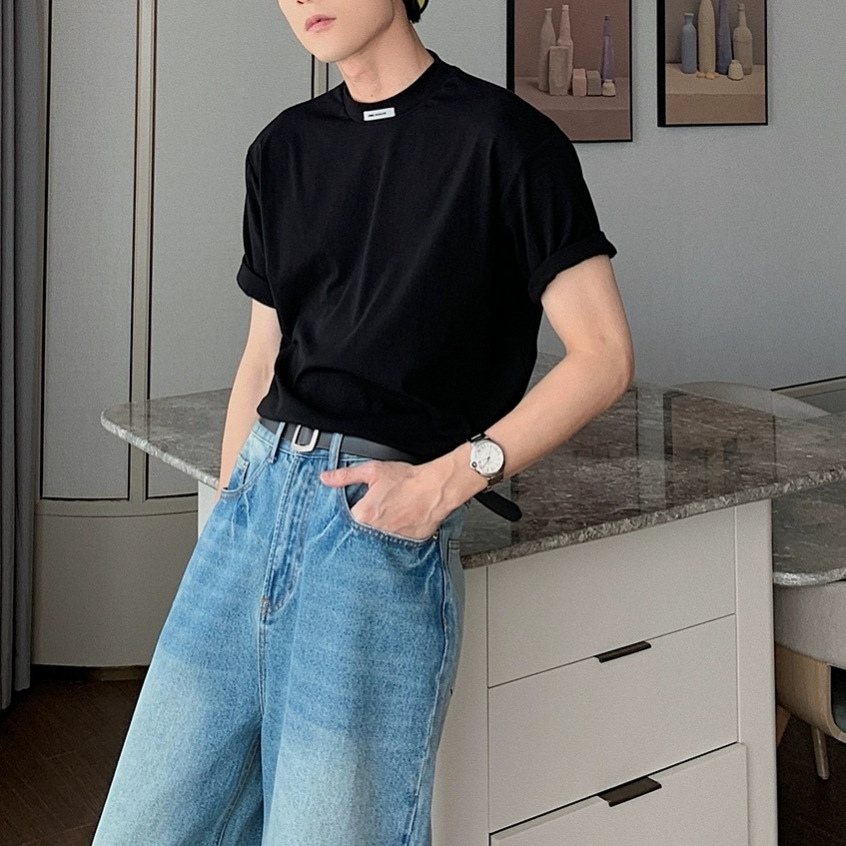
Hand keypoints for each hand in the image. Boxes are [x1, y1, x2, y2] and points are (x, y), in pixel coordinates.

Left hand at [320, 460, 450, 540]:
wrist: (435, 488)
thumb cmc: (407, 480)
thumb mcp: (373, 471)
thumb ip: (346, 476)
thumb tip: (326, 478)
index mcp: (364, 515)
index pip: (344, 524)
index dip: (346, 519)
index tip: (351, 515)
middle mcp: (375, 531)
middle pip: (358, 537)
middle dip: (360, 531)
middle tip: (372, 519)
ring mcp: (391, 540)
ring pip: (375, 544)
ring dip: (375, 538)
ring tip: (384, 525)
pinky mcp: (406, 545)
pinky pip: (394, 548)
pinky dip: (392, 542)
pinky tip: (396, 531)